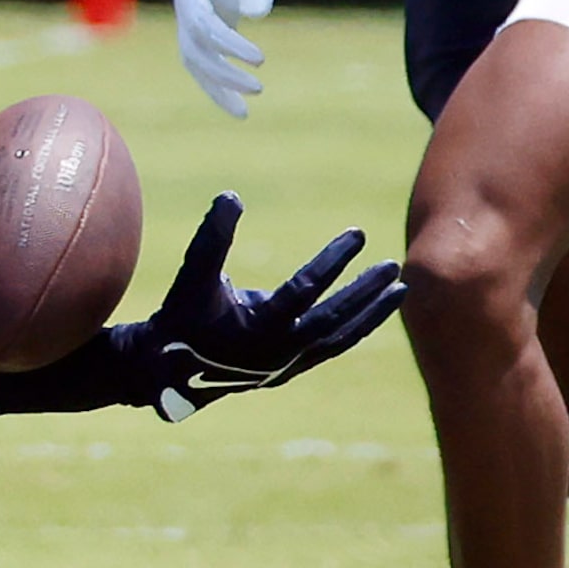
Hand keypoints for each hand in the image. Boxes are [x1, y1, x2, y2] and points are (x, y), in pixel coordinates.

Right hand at [127, 193, 404, 420]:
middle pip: (334, 318)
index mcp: (257, 329)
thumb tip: (232, 196)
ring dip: (372, 314)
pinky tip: (373, 309)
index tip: (358, 235)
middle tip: (392, 265)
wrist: (168, 371)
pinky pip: (332, 347)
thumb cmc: (182, 317)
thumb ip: (212, 238)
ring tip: (399, 288)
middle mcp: (278, 352)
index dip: (333, 261)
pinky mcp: (291, 370)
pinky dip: (355, 329)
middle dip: (365, 291)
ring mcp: (288, 365)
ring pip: (340, 338)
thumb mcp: (193, 277)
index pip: (305, 290)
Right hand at [173, 0, 274, 117]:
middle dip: (223, 75)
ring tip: (244, 112)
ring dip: (217, 87)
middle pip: (195, 52)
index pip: (203, 27)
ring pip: (196, 61)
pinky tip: (241, 97)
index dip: (228, 45)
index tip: (258, 59)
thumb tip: (259, 15)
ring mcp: (194, 15)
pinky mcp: (209, 19)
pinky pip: (207, 57)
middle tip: (258, 88)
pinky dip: (220, 79)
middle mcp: (185, 7)